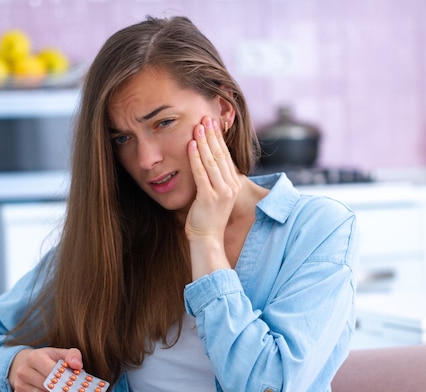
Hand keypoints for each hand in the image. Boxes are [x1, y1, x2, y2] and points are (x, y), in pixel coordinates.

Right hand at [9, 347, 82, 391]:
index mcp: (34, 357)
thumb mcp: (61, 353)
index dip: (66, 378)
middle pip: (48, 387)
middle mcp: (23, 371)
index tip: (75, 381)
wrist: (28, 366)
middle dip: (63, 390)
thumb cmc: (48, 360)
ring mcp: (19, 385)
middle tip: (72, 390)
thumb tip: (77, 365)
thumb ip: (73, 356)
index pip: (52, 371)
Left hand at [186, 116, 240, 278]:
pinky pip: (201, 173)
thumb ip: (214, 179)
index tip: (213, 123)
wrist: (207, 239)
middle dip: (212, 135)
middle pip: (220, 155)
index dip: (219, 139)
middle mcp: (231, 186)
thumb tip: (207, 161)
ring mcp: (221, 192)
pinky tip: (191, 145)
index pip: (226, 156)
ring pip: (212, 161)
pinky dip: (195, 158)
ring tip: (198, 126)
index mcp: (234, 184)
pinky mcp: (209, 198)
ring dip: (204, 142)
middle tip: (206, 117)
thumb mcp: (215, 195)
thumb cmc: (207, 217)